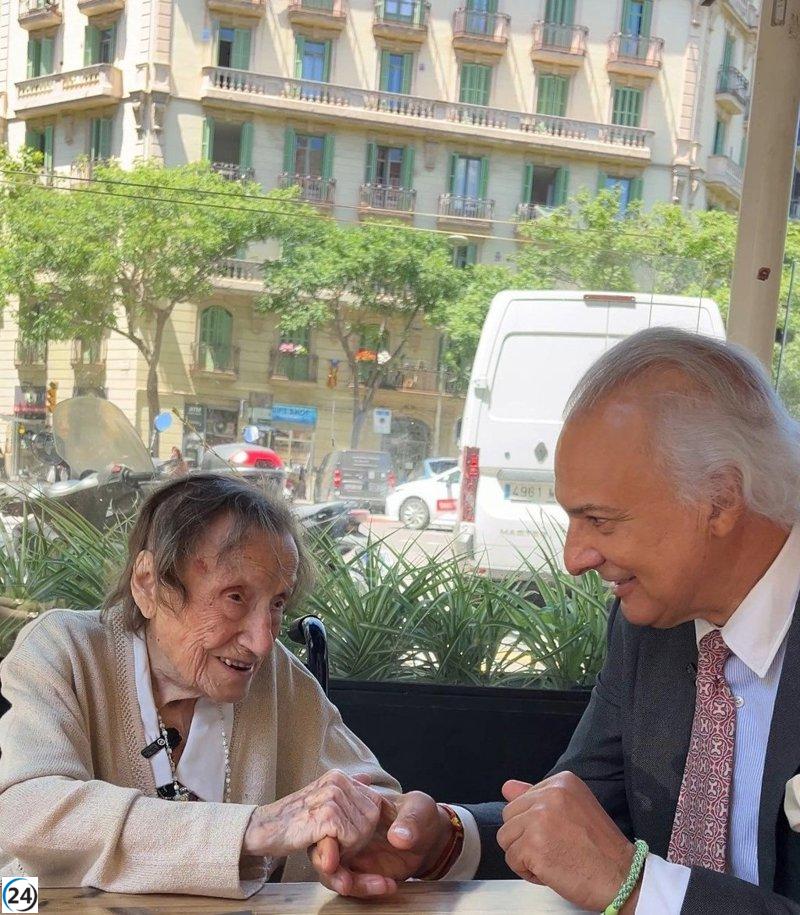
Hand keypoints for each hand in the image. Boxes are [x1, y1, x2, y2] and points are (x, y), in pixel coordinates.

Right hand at [242, 769, 382, 860]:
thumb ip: (346, 789)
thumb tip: (367, 777)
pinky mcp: (326, 815)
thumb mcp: (322, 800)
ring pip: (364, 830)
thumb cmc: (295, 819)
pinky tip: (323, 848)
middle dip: (359, 838)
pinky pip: (352, 838)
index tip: (344, 834)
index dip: (364, 825)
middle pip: (373, 817)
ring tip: (327, 844)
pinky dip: (342, 850)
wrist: (265, 829)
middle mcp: (338, 781)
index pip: (375, 802)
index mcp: (340, 776)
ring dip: (349, 847)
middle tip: (335, 843)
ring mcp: (332, 795)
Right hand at [311, 791, 454, 897]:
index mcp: (354, 805)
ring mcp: (351, 852)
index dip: (324, 840)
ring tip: (380, 885)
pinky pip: (352, 883)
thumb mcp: (420, 810)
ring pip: (334, 872)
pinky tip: (389, 885)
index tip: (330, 860)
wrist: (430, 838)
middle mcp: (347, 829)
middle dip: (329, 870)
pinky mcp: (360, 871)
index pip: (328, 819)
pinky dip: (366, 888)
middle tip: (345, 883)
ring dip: (351, 884)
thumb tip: (398, 836)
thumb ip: (410, 821)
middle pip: (323, 850)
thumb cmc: (420, 815)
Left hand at [497, 772, 638, 912]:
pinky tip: (551, 871)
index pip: (521, 799)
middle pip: (509, 816)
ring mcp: (540, 819)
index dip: (534, 823)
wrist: (621, 877)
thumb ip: (537, 797)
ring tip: (552, 859)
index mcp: (561, 782)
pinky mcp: (533, 845)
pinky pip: (512, 860)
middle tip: (554, 848)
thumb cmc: (600, 848)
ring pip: (506, 837)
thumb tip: (507, 788)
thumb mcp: (571, 809)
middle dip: (525, 838)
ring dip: (524, 855)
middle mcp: (550, 794)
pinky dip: (527, 872)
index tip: (558, 833)